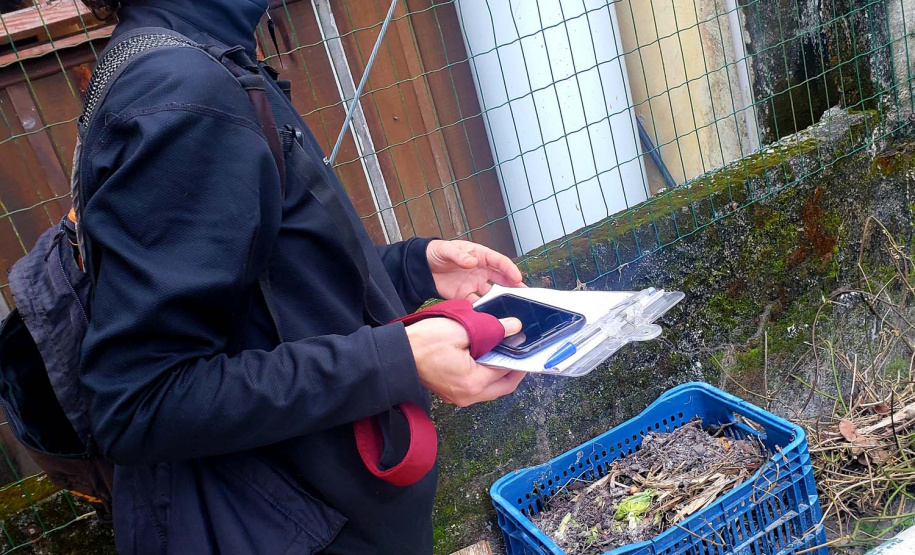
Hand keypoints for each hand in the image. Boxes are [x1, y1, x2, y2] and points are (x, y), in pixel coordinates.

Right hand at [405, 316, 525, 406]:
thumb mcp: (460, 329)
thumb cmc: (424, 341)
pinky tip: (488, 357)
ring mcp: (459, 397)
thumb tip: (515, 327)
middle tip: (521, 350)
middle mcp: (469, 396)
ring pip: (492, 389)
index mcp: (473, 383)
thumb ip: (492, 329)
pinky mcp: (452, 393)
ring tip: (506, 351)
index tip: (525, 341)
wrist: (397, 354)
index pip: (507, 371)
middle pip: (504, 386)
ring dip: (502, 372)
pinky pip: (479, 387)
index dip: (519, 355)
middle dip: (515, 369)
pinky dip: (488, 374)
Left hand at [427, 240, 524, 301]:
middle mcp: (481, 270)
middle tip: (525, 295)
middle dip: (514, 286)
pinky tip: (490, 316)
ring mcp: (474, 284)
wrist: (423, 267)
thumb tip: (473, 262)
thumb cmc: (437, 252)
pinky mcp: (465, 295)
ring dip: (501, 299)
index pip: (499, 261)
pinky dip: (484, 309)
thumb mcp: (446, 250)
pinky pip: (478, 303)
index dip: (510, 269)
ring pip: (493, 292)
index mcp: (480, 255)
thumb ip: (459, 256)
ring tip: (512, 308)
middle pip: (501, 278)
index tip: (518, 278)